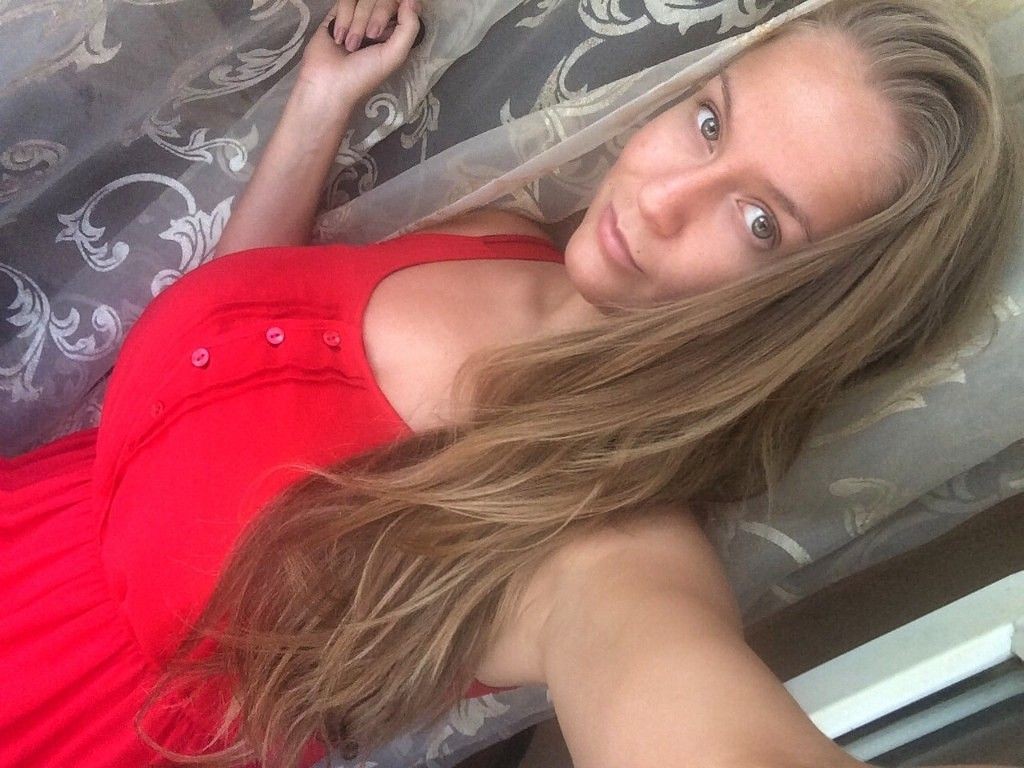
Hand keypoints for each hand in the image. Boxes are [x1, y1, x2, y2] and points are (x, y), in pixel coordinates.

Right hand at [297, 0, 421, 108]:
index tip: (388, 24)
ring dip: (357, 21)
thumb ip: (410, 26)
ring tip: (351, 45)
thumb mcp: (395, 55)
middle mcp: (377, 22)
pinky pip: (345, 0)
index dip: (397, 6)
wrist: (330, 83)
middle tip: (370, 37)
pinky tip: (339, 38)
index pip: (402, 4)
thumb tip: (412, 0)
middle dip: (375, 16)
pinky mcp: (337, 14)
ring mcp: (357, 17)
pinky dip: (344, 18)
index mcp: (395, 33)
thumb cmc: (365, 75)